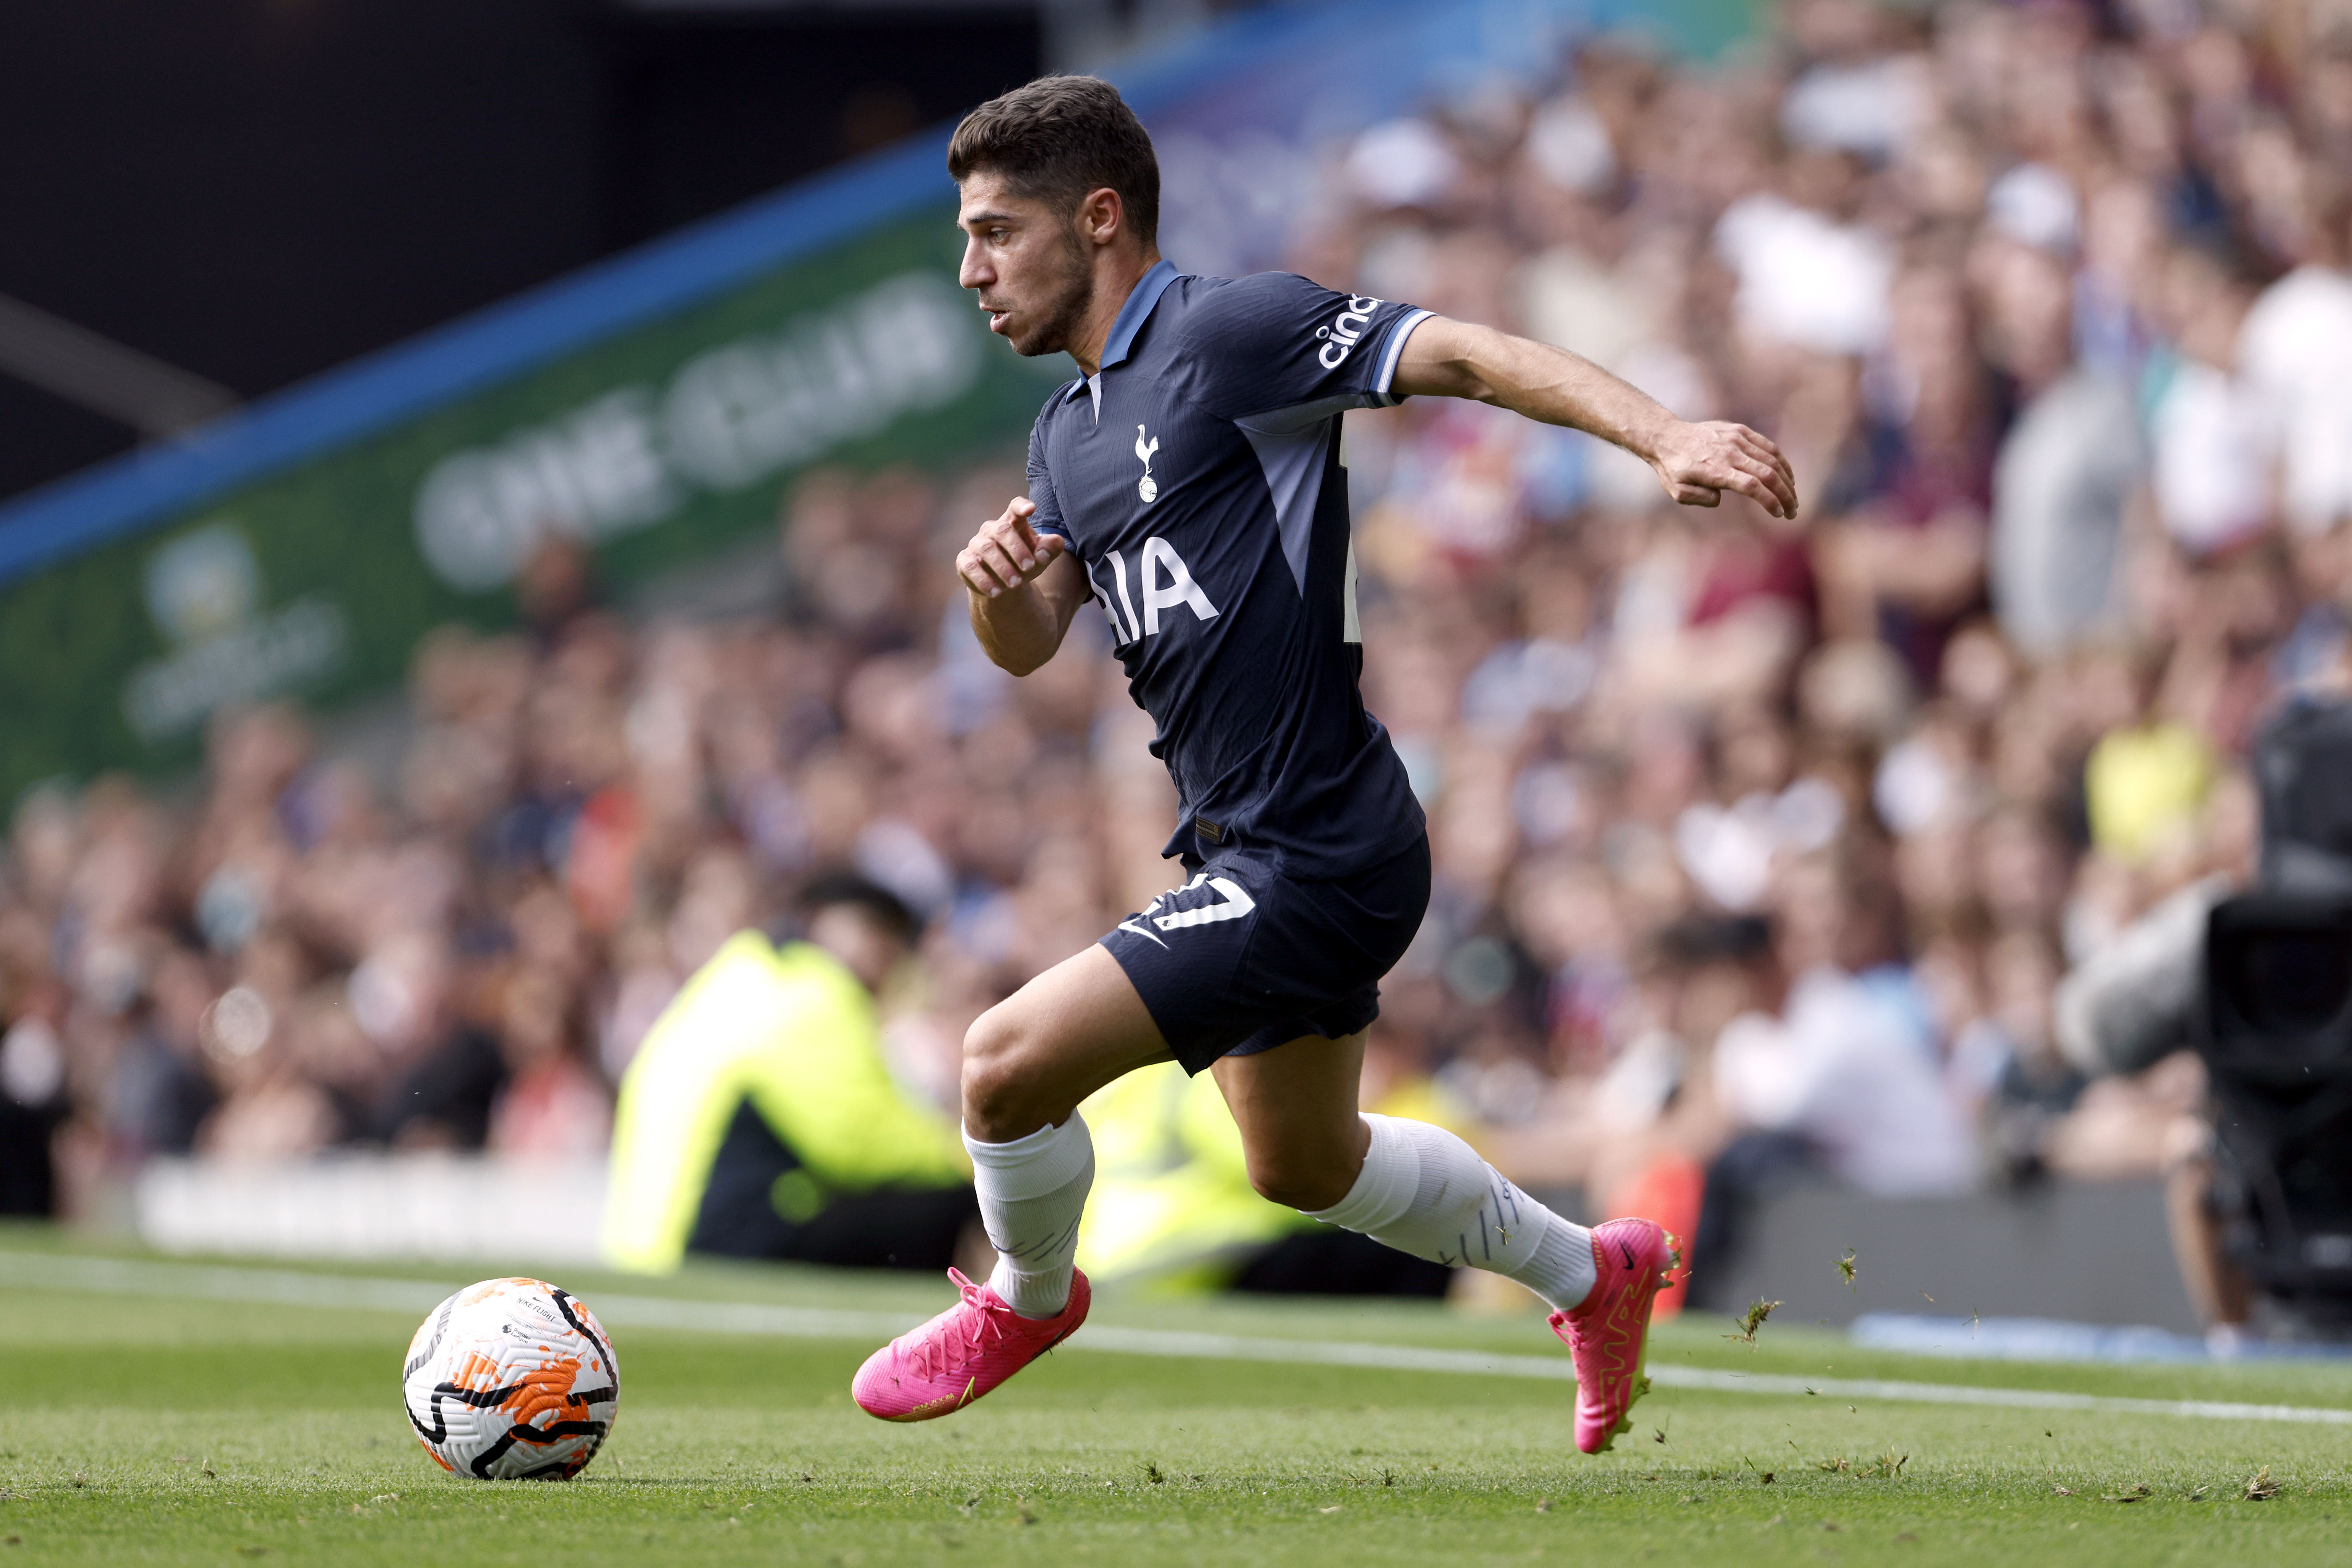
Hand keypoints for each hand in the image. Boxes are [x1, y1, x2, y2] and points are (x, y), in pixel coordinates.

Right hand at [956, 496, 1067, 598]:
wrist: (1003, 583)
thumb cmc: (1024, 562)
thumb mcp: (1041, 556)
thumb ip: (1050, 548)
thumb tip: (1052, 545)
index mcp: (1012, 522)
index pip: (1015, 507)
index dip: (1021, 506)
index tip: (1031, 509)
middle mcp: (992, 529)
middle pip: (1003, 530)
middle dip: (1017, 549)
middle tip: (1029, 567)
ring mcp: (976, 544)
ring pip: (986, 549)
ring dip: (1002, 567)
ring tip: (1016, 584)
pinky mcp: (965, 561)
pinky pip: (971, 567)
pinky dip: (983, 580)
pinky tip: (997, 592)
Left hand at [1647, 420, 1799, 518]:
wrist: (1667, 437)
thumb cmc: (1673, 468)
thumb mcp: (1678, 491)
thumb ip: (1699, 498)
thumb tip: (1720, 497)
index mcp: (1715, 470)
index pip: (1751, 486)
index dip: (1769, 500)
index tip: (1778, 514)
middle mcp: (1729, 452)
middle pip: (1767, 473)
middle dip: (1785, 494)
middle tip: (1793, 511)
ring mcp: (1736, 439)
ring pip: (1772, 459)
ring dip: (1787, 479)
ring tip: (1793, 496)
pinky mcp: (1739, 431)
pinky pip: (1767, 445)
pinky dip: (1781, 461)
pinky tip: (1787, 475)